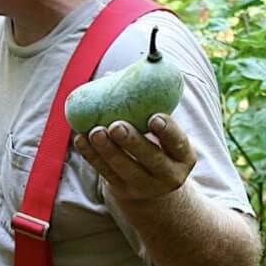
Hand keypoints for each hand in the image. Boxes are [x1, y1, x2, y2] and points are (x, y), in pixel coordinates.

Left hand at [74, 114, 195, 202]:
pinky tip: (82, 140)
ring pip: (124, 168)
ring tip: (95, 131)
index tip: (154, 118)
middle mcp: (168, 174)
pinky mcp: (122, 190)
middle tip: (116, 126)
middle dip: (132, 142)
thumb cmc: (157, 144)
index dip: (168, 131)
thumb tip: (111, 75)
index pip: (178, 142)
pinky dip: (92, 156)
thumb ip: (146, 106)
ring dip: (107, 150)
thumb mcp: (163, 131)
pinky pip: (105, 173)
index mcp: (183, 155)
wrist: (152, 185)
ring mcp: (144, 186)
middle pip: (151, 158)